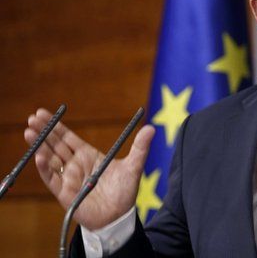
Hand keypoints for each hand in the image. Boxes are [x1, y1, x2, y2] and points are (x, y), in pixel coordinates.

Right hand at [24, 108, 154, 229]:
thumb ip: (140, 148)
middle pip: (55, 145)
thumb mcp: (134, 167)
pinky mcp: (64, 193)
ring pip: (50, 159)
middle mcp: (75, 165)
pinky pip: (51, 179)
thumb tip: (151, 128)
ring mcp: (69, 178)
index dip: (56, 126)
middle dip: (44, 131)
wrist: (119, 217)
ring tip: (30, 131)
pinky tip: (39, 156)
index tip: (43, 113)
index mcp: (88, 155)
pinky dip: (44, 168)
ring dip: (39, 145)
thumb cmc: (125, 191)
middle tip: (32, 117)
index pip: (68, 137)